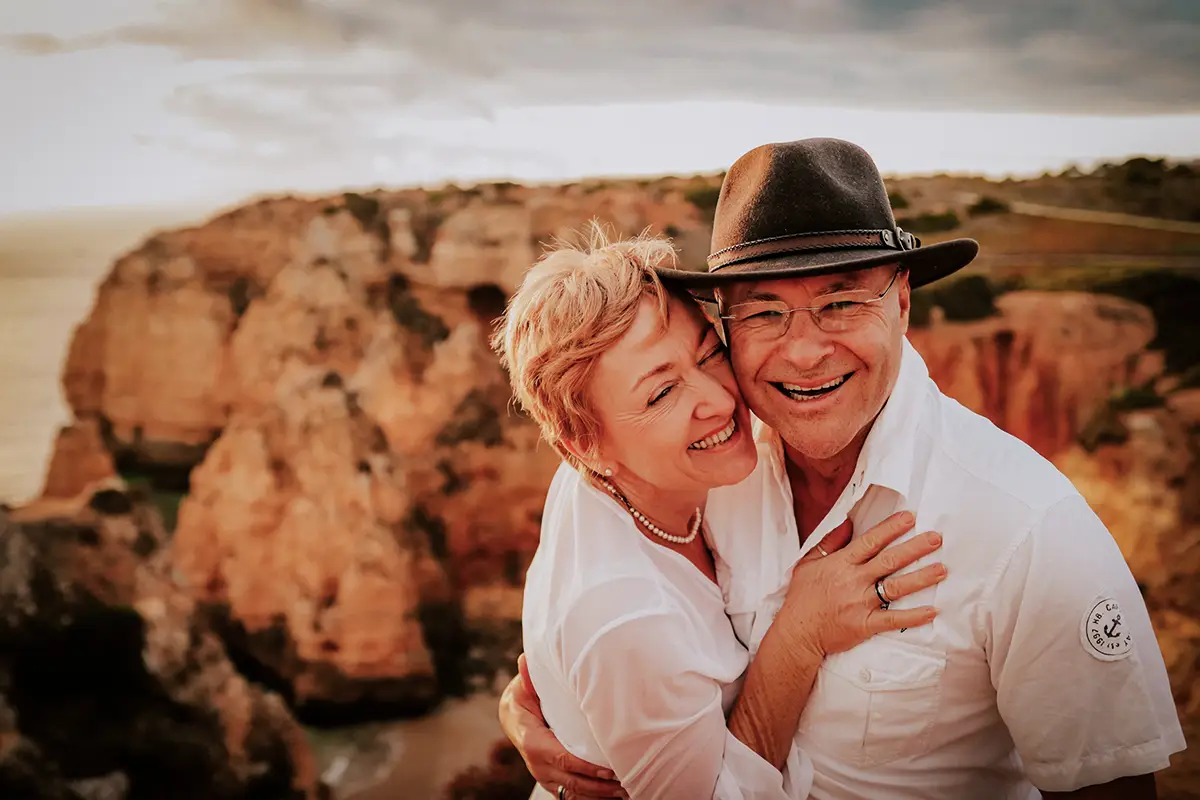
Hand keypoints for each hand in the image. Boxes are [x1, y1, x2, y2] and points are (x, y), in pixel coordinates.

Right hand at [498, 654, 627, 797]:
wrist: (513, 718)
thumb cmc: (524, 699)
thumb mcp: (524, 687)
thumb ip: (529, 677)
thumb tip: (524, 660)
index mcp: (533, 741)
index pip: (563, 758)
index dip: (586, 767)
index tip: (609, 770)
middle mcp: (537, 764)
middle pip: (572, 781)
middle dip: (599, 786)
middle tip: (626, 784)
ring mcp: (544, 775)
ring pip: (572, 792)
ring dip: (598, 794)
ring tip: (624, 792)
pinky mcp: (550, 780)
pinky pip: (569, 795)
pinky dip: (589, 798)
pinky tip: (609, 796)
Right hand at [780, 511, 945, 655]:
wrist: (797, 632)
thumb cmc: (802, 597)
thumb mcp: (808, 563)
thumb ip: (829, 542)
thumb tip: (848, 523)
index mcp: (841, 563)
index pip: (870, 541)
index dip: (891, 528)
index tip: (910, 518)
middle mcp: (854, 581)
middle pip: (889, 561)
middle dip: (914, 548)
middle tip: (936, 538)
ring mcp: (861, 603)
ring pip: (896, 588)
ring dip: (921, 578)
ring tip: (942, 569)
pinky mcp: (865, 625)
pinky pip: (894, 620)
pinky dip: (914, 616)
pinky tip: (932, 610)